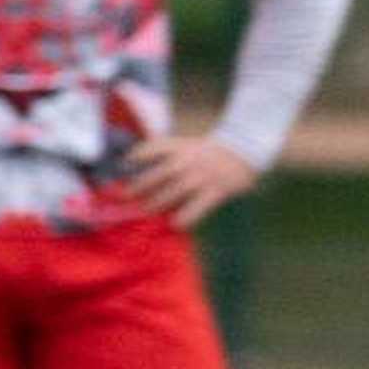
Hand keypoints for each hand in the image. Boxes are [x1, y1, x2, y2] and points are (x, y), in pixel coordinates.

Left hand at [111, 137, 263, 226]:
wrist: (244, 150)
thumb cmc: (212, 151)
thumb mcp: (189, 144)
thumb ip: (169, 155)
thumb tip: (140, 169)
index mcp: (180, 146)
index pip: (151, 148)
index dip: (135, 157)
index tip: (123, 166)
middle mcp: (188, 161)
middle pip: (156, 174)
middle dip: (139, 186)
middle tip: (126, 196)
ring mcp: (200, 177)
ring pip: (171, 193)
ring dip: (155, 203)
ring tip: (146, 211)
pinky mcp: (214, 192)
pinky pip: (194, 209)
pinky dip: (183, 218)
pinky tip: (176, 224)